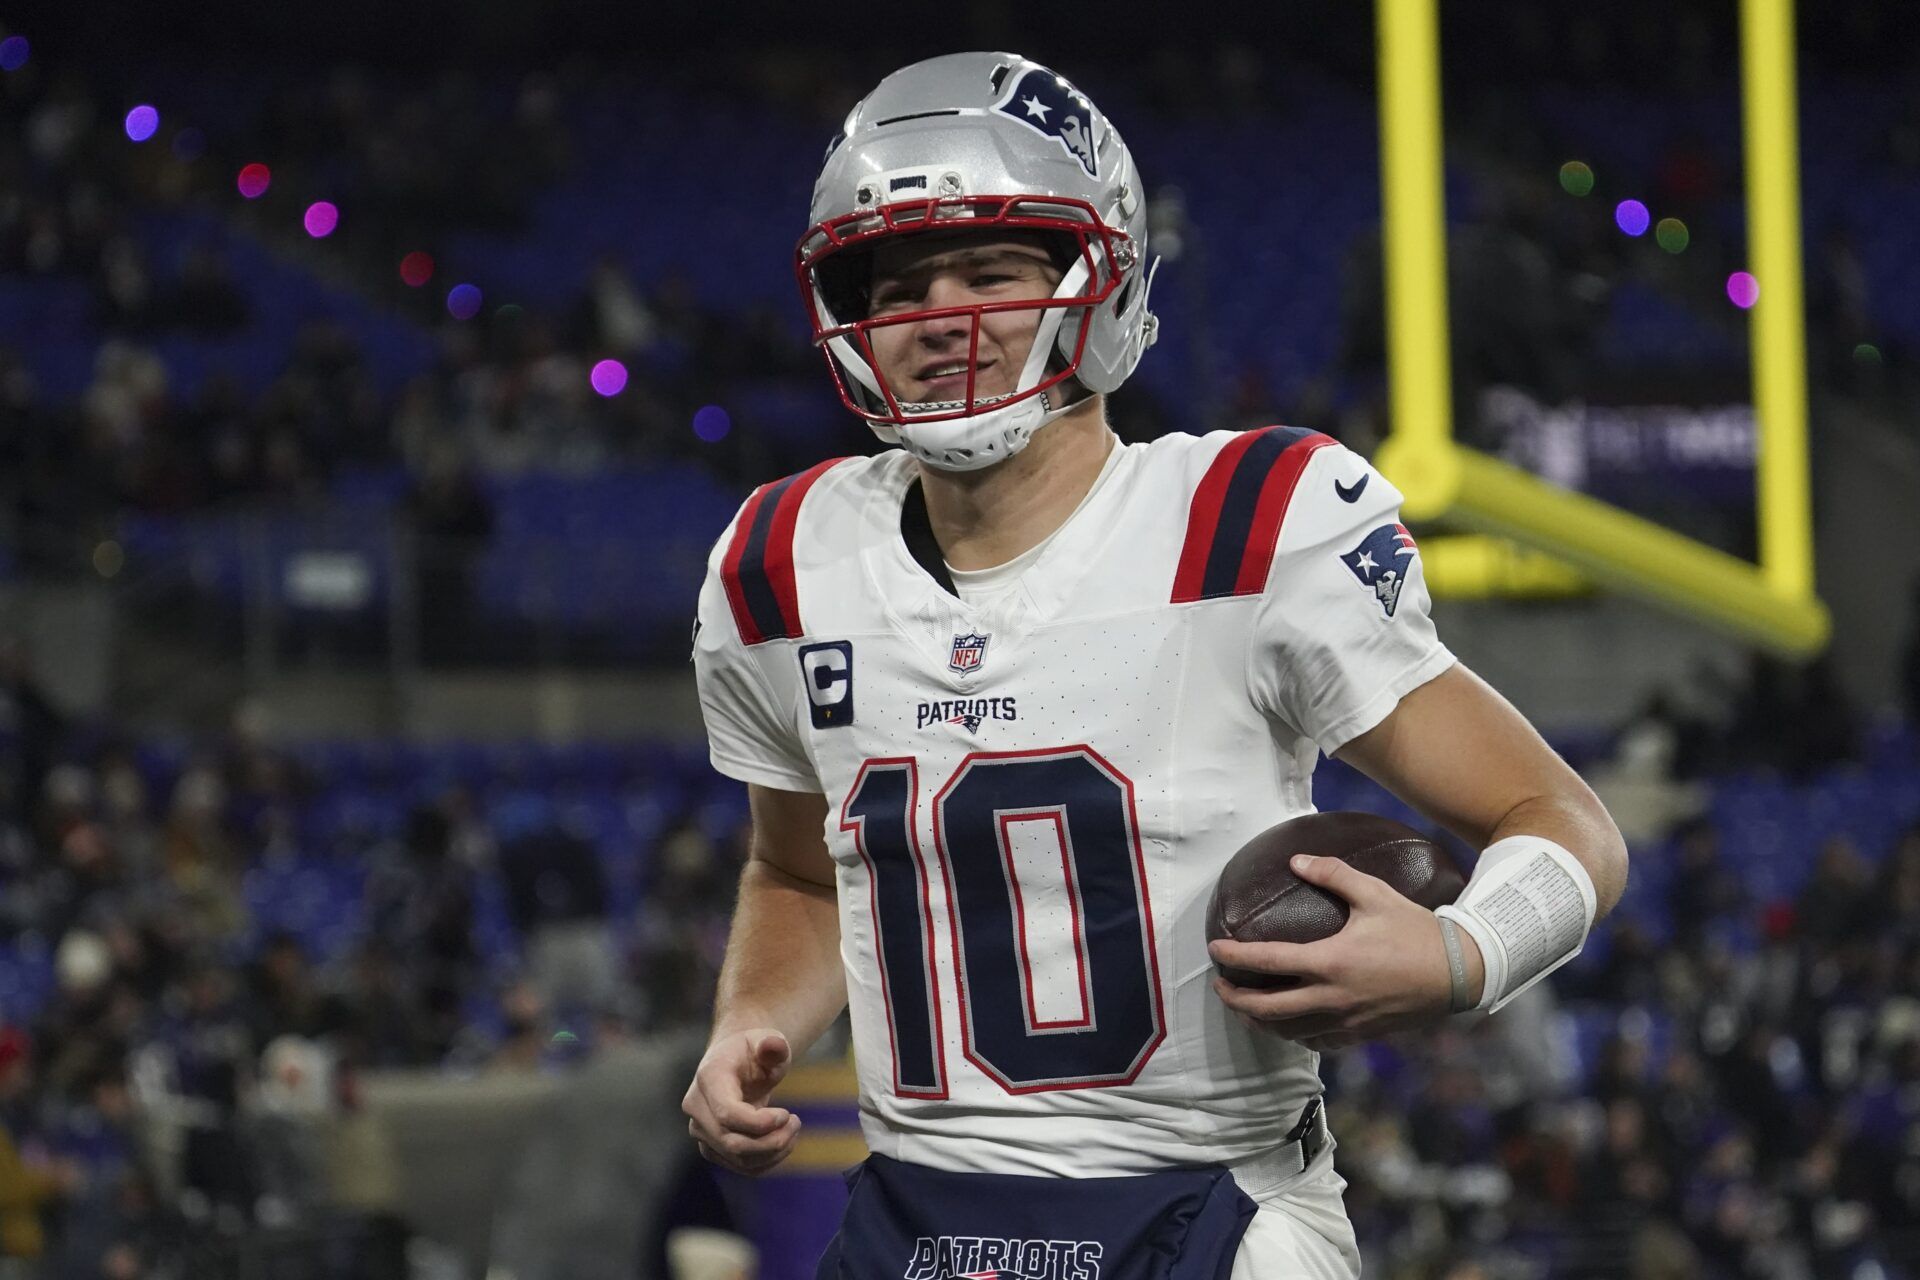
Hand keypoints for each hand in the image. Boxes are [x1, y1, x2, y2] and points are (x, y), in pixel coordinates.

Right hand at [682, 1029, 802, 1174]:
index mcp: (708, 1077)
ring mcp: (701, 1130)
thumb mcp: (767, 1040)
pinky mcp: (712, 1147)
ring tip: (793, 1129)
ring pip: (737, 1158)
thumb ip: (773, 1044)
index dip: (759, 1122)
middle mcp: (696, 1107)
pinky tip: (784, 1141)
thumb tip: (773, 1045)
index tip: (787, 1114)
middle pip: (731, 1141)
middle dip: (771, 1140)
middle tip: (796, 1122)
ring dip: (773, 1151)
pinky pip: (741, 1165)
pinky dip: (768, 1160)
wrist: (737, 1063)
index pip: (726, 1113)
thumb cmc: (754, 1051)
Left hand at [1208, 853, 1479, 1051]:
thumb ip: (1333, 874)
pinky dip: (1295, 1035)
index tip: (1215, 950)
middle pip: (1266, 1010)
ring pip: (1288, 1033)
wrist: (1459, 973)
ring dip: (1260, 1022)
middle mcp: (1332, 998)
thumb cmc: (1415, 930)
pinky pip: (1317, 1042)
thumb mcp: (1375, 894)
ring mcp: (1346, 1021)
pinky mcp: (1360, 1035)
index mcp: (1330, 962)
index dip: (1234, 958)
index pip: (1267, 963)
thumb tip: (1296, 860)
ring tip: (1246, 1007)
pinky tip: (1289, 1025)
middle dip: (1235, 1001)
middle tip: (1220, 986)